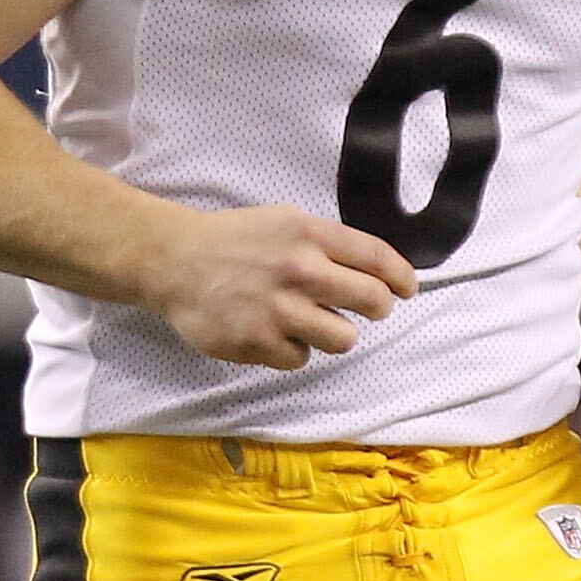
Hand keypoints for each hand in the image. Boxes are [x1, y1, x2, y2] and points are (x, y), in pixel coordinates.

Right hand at [143, 205, 417, 370]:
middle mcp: (299, 270)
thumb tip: (376, 272)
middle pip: (372, 302)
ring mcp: (279, 309)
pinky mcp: (259, 342)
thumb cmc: (233, 241)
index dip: (401, 278)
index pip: (377, 259)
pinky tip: (272, 332)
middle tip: (368, 309)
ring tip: (310, 321)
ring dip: (334, 333)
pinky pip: (300, 358)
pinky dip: (292, 350)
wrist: (174, 262)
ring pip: (343, 339)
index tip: (406, 290)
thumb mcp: (284, 222)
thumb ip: (326, 244)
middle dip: (377, 308)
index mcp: (309, 234)